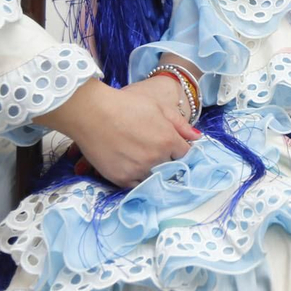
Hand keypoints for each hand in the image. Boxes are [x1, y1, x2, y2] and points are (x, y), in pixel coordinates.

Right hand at [49, 79, 196, 188]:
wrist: (93, 113)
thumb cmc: (127, 104)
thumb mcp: (158, 107)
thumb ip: (180, 123)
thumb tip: (197, 137)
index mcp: (169, 140)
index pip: (185, 154)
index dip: (178, 148)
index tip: (170, 145)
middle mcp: (157, 158)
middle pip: (170, 166)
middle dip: (166, 159)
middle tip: (151, 147)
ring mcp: (139, 170)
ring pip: (154, 177)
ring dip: (151, 170)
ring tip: (139, 155)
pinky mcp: (122, 179)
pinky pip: (136, 185)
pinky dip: (136, 178)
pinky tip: (130, 165)